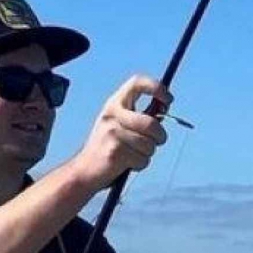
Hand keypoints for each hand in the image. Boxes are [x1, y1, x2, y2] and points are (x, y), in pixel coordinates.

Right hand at [70, 75, 171, 191]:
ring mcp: (112, 133)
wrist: (84, 169)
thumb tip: (165, 106)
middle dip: (160, 136)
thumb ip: (140, 115)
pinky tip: (127, 164)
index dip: (156, 87)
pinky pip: (143, 159)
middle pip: (151, 123)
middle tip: (157, 141)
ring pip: (149, 144)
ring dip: (148, 153)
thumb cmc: (109, 146)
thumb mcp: (120, 123)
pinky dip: (140, 164)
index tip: (168, 99)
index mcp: (115, 104)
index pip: (136, 83)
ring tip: (133, 154)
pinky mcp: (114, 152)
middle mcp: (112, 115)